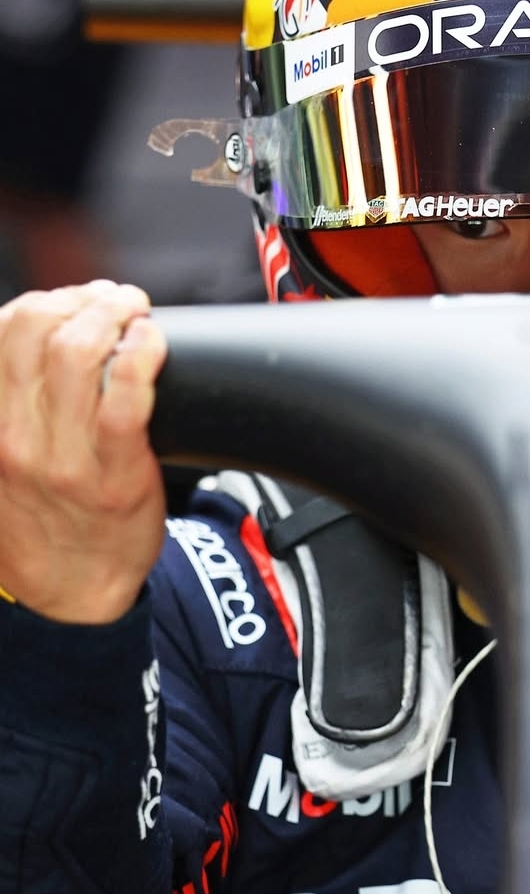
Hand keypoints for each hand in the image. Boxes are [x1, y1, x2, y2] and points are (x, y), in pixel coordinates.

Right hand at [0, 280, 167, 623]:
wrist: (72, 594)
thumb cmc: (44, 519)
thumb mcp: (3, 460)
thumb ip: (9, 405)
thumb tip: (35, 339)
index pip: (4, 330)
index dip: (47, 300)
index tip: (76, 300)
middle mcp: (15, 437)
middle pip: (39, 329)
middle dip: (85, 299)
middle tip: (116, 300)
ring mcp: (64, 457)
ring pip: (79, 353)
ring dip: (115, 316)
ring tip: (135, 314)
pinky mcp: (114, 474)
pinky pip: (124, 399)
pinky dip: (141, 357)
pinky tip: (152, 343)